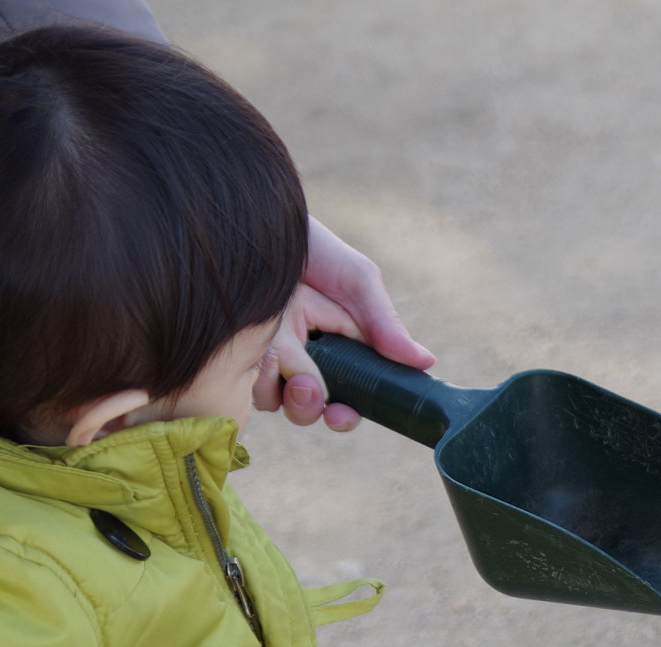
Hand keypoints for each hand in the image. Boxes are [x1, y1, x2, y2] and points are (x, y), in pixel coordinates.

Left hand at [257, 217, 436, 431]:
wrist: (255, 218)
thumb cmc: (312, 245)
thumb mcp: (358, 282)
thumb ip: (386, 325)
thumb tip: (426, 363)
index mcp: (336, 351)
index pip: (347, 397)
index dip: (345, 414)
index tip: (340, 414)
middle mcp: (299, 358)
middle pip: (308, 408)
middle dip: (308, 406)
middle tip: (304, 389)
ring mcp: (262, 356)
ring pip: (272, 400)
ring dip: (274, 385)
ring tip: (272, 352)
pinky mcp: (233, 352)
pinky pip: (239, 383)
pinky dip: (248, 372)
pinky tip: (253, 347)